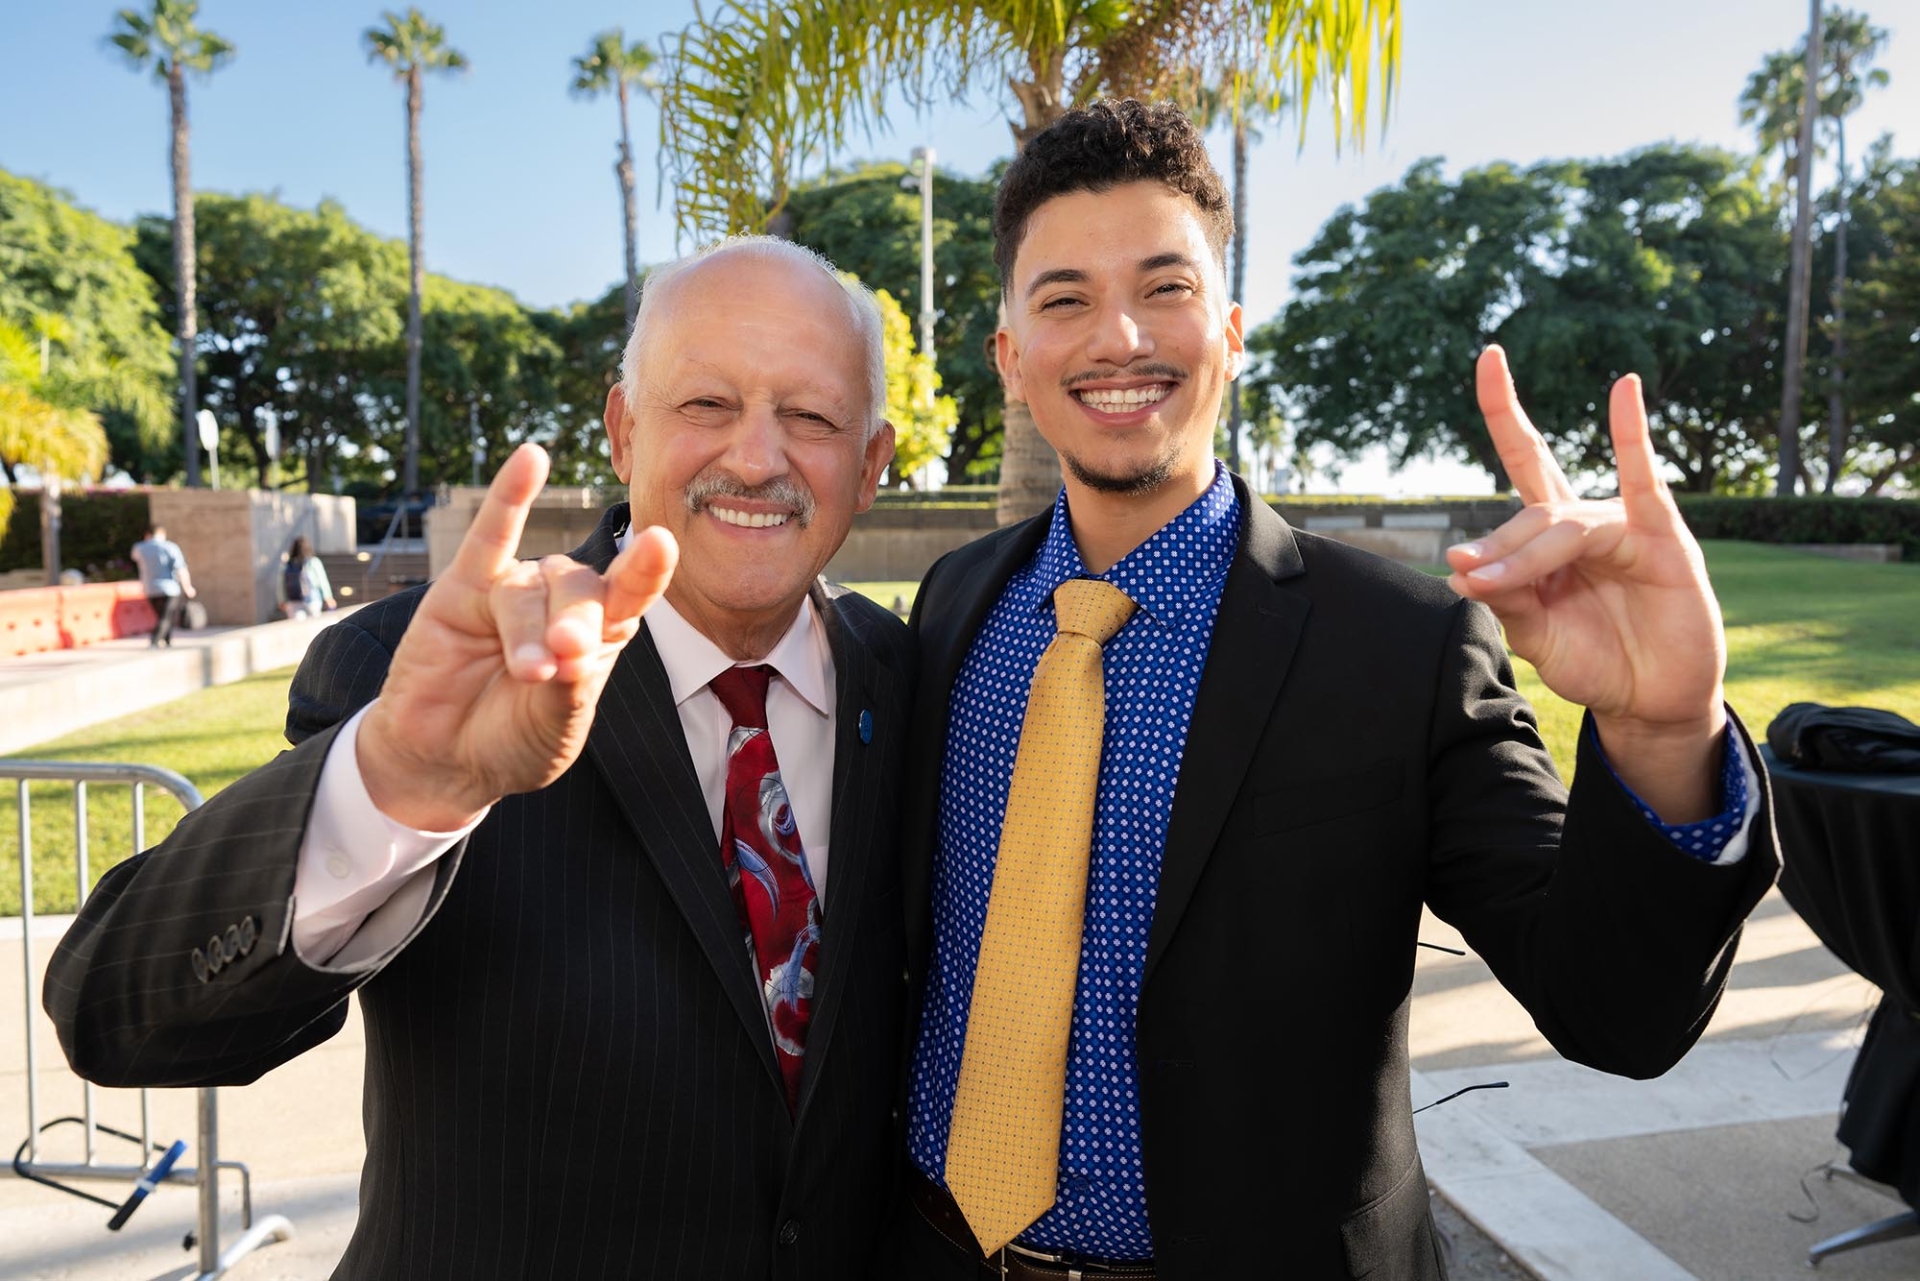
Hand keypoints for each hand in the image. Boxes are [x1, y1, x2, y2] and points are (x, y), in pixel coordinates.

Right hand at [357, 444, 677, 829]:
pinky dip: (509, 496)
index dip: (646, 570)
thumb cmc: (512, 742)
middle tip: (565, 661)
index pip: (630, 593)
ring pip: (529, 589)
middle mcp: (563, 602)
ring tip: (528, 673)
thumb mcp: (553, 728)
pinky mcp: (464, 587)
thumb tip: (571, 651)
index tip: (660, 544)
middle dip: (575, 624)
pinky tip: (531, 459)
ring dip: (528, 629)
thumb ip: (567, 688)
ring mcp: (515, 590)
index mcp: (602, 633)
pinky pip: (491, 535)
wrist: (445, 759)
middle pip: (580, 589)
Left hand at [1446, 347, 1725, 817]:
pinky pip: (1644, 484)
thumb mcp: (1536, 634)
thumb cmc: (1593, 660)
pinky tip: (1624, 391)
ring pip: (1562, 526)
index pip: (1524, 459)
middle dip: (1496, 541)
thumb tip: (1460, 569)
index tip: (1488, 355)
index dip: (1504, 410)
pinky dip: (1631, 438)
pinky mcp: (1663, 542)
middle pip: (1531, 508)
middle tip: (1464, 571)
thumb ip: (1505, 599)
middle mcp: (1586, 521)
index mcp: (1551, 534)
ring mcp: (1626, 528)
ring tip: (1487, 580)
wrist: (1648, 702)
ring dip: (1522, 555)